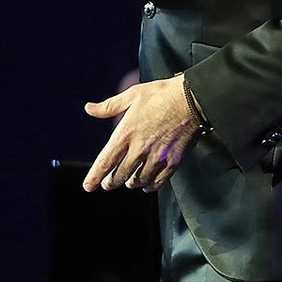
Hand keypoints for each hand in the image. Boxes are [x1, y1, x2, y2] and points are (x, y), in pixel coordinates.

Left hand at [83, 76, 199, 192]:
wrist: (192, 99)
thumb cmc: (161, 94)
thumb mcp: (132, 95)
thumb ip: (108, 106)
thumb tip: (88, 109)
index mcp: (126, 133)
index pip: (105, 162)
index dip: (94, 177)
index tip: (88, 186)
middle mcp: (139, 149)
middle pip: (119, 176)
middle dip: (111, 182)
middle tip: (109, 183)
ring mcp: (157, 157)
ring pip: (138, 181)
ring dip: (130, 183)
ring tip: (128, 182)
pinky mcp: (173, 162)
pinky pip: (157, 182)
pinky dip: (149, 185)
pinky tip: (146, 184)